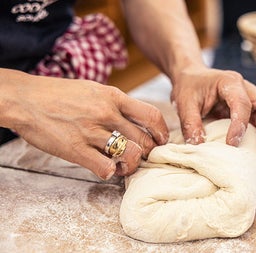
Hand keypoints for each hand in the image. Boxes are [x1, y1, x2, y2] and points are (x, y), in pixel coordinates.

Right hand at [3, 71, 168, 179]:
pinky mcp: (76, 150)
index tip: (161, 140)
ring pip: (130, 155)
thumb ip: (116, 103)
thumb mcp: (93, 89)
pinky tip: (104, 168)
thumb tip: (136, 119)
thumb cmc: (59, 94)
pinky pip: (106, 168)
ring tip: (124, 165)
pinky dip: (110, 172)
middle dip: (148, 153)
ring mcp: (91, 132)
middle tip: (142, 157)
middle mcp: (106, 113)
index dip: (162, 132)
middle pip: (145, 140)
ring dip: (131, 165)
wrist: (24, 99)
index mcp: (113, 96)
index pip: (152, 115)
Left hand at [170, 66, 255, 169]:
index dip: (240, 125)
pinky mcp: (254, 114)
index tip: (232, 144)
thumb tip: (198, 147)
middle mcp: (248, 90)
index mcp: (231, 82)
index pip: (243, 104)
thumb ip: (190, 123)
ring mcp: (254, 102)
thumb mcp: (184, 103)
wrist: (192, 78)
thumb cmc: (190, 87)